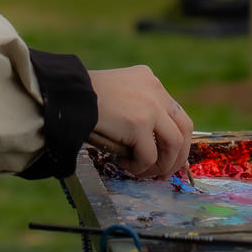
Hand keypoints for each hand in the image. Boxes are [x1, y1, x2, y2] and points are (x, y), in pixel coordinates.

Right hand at [86, 65, 192, 179]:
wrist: (66, 97)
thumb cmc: (84, 100)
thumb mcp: (118, 96)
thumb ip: (138, 110)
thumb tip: (153, 148)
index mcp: (148, 79)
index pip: (175, 112)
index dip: (175, 138)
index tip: (167, 156)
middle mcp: (154, 88)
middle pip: (184, 127)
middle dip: (178, 155)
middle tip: (165, 171)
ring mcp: (149, 105)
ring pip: (174, 143)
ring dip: (162, 165)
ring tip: (144, 172)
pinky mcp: (139, 124)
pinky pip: (149, 156)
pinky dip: (140, 167)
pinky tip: (126, 166)